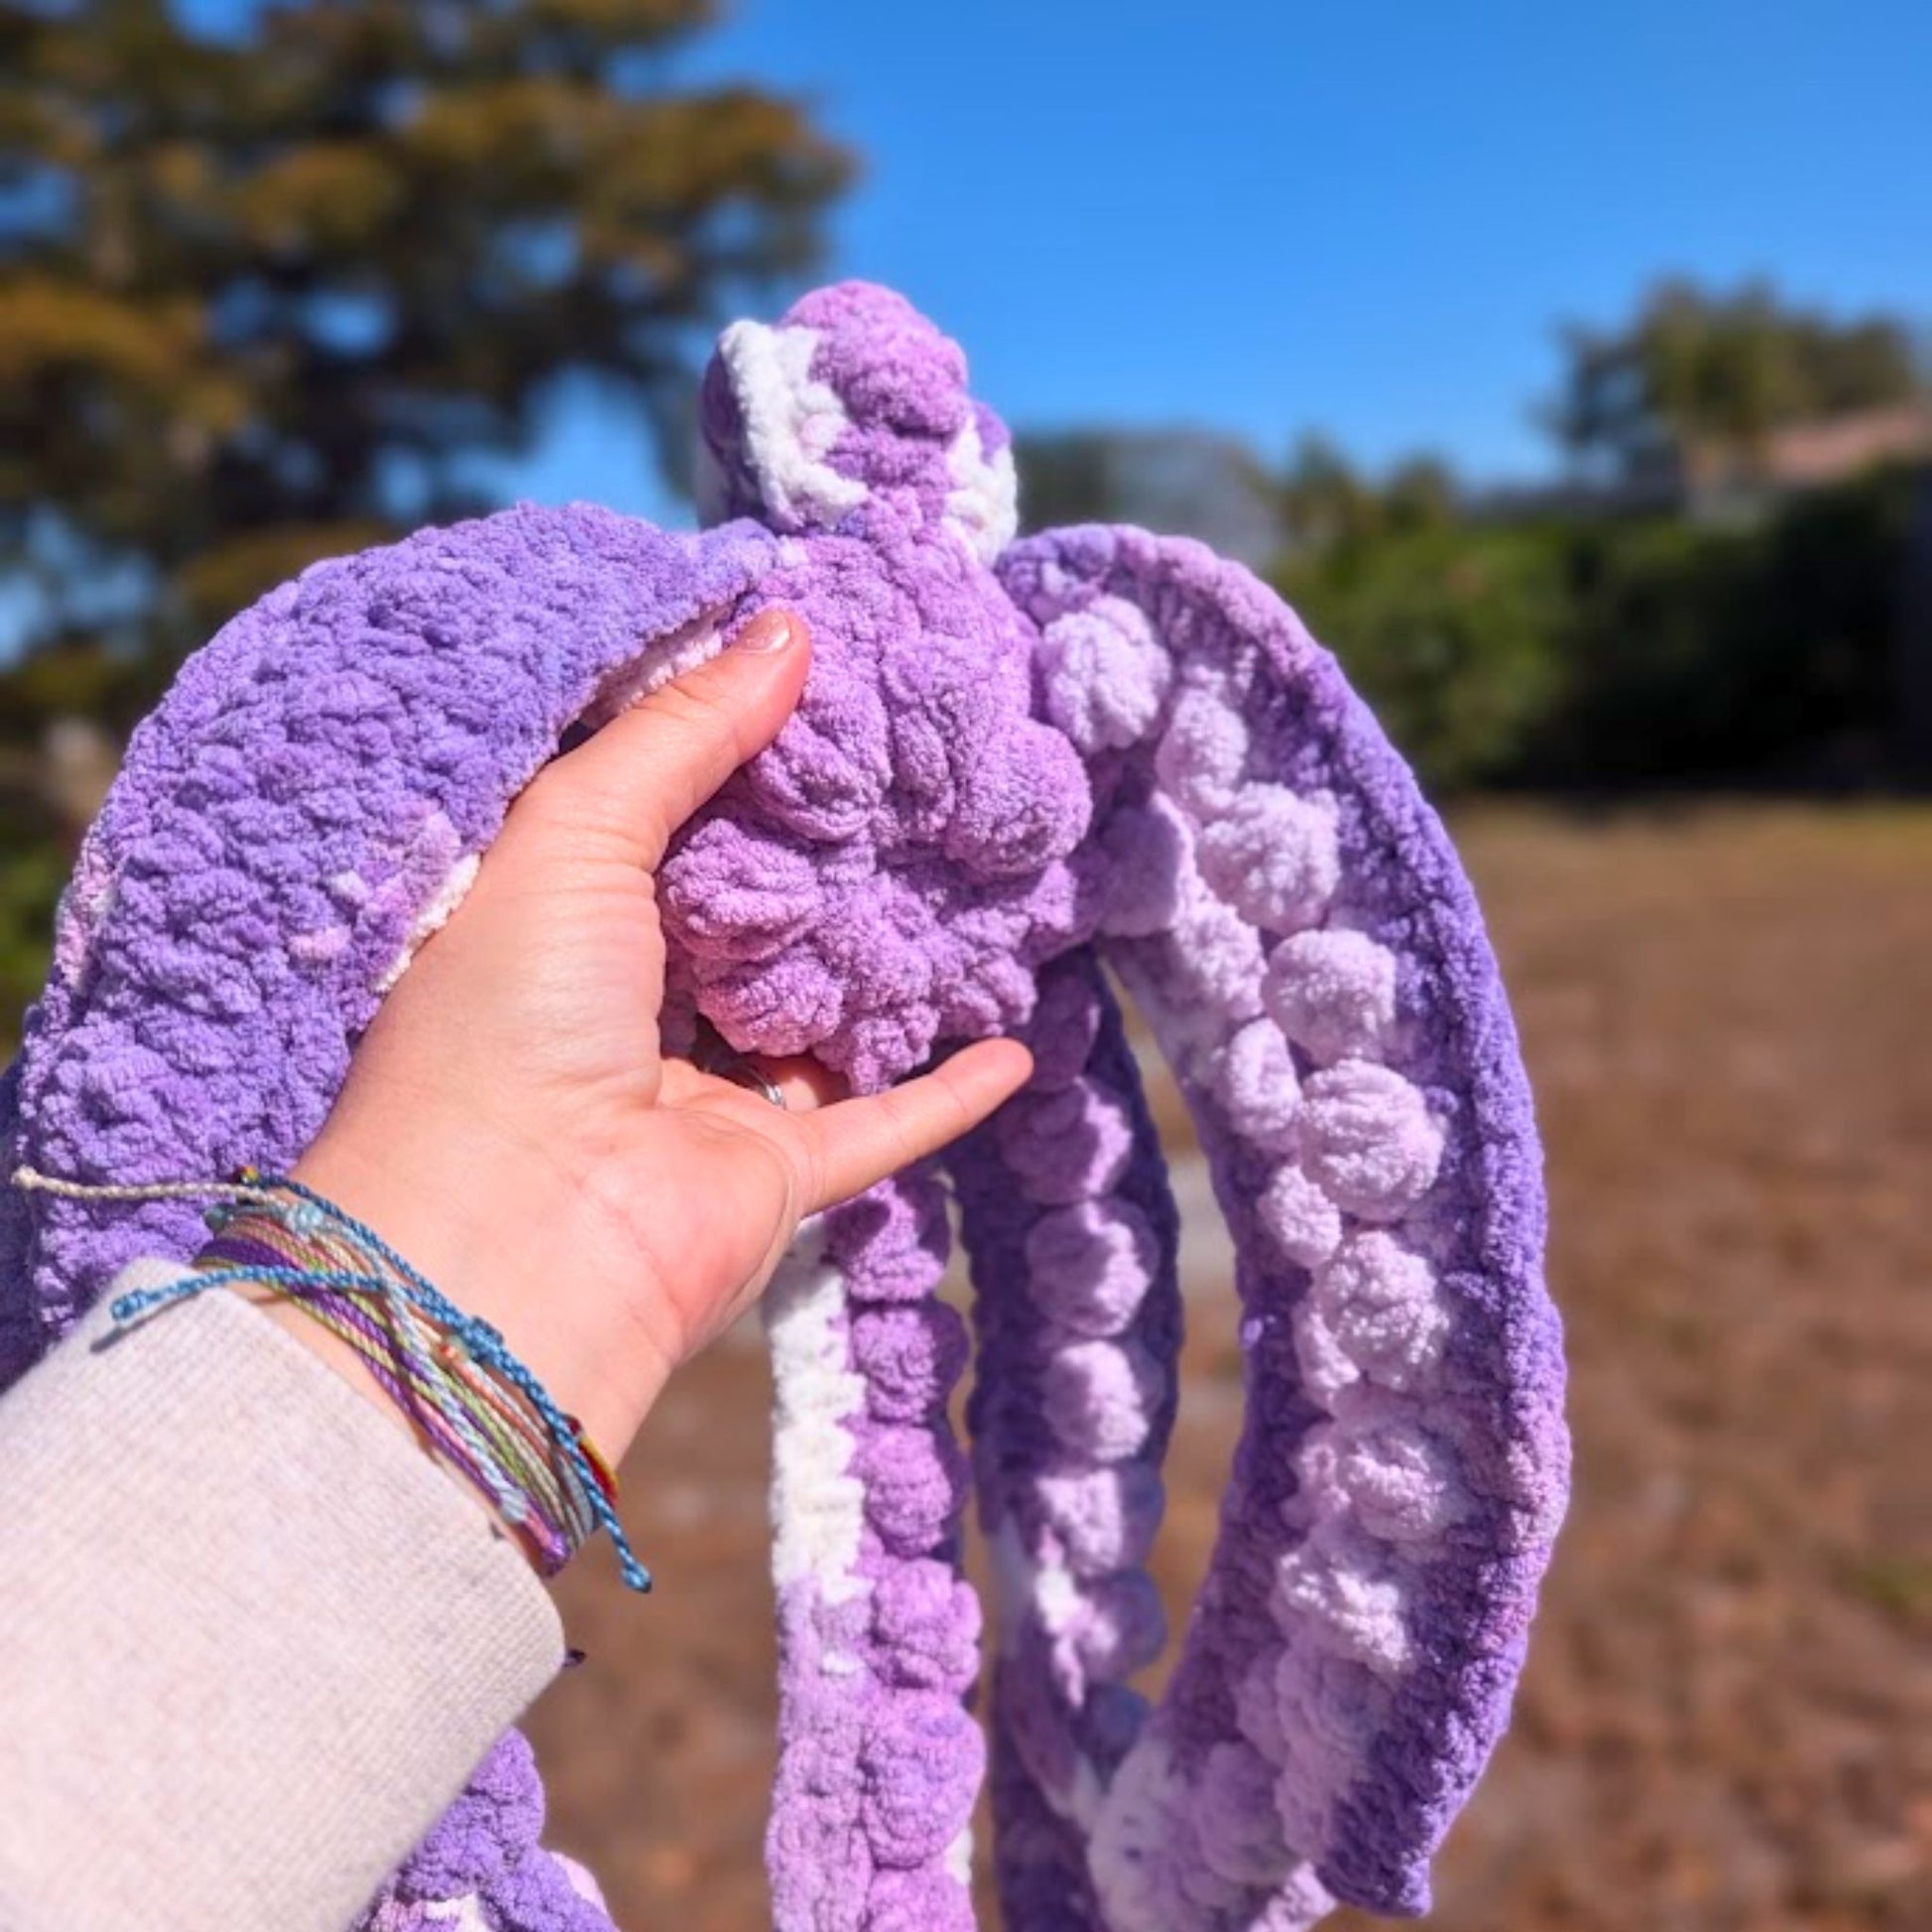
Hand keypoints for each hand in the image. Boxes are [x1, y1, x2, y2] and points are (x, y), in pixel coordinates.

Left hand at [275, 608, 1030, 1468]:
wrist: (512, 1240)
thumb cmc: (508, 1017)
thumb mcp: (572, 832)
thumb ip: (681, 732)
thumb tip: (784, 625)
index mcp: (554, 927)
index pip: (648, 822)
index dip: (718, 753)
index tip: (804, 678)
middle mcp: (624, 1012)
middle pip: (744, 919)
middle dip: (813, 857)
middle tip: (906, 767)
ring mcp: (702, 1099)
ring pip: (815, 1019)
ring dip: (880, 969)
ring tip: (959, 889)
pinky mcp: (776, 1176)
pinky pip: (880, 1123)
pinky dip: (945, 1093)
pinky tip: (1008, 1050)